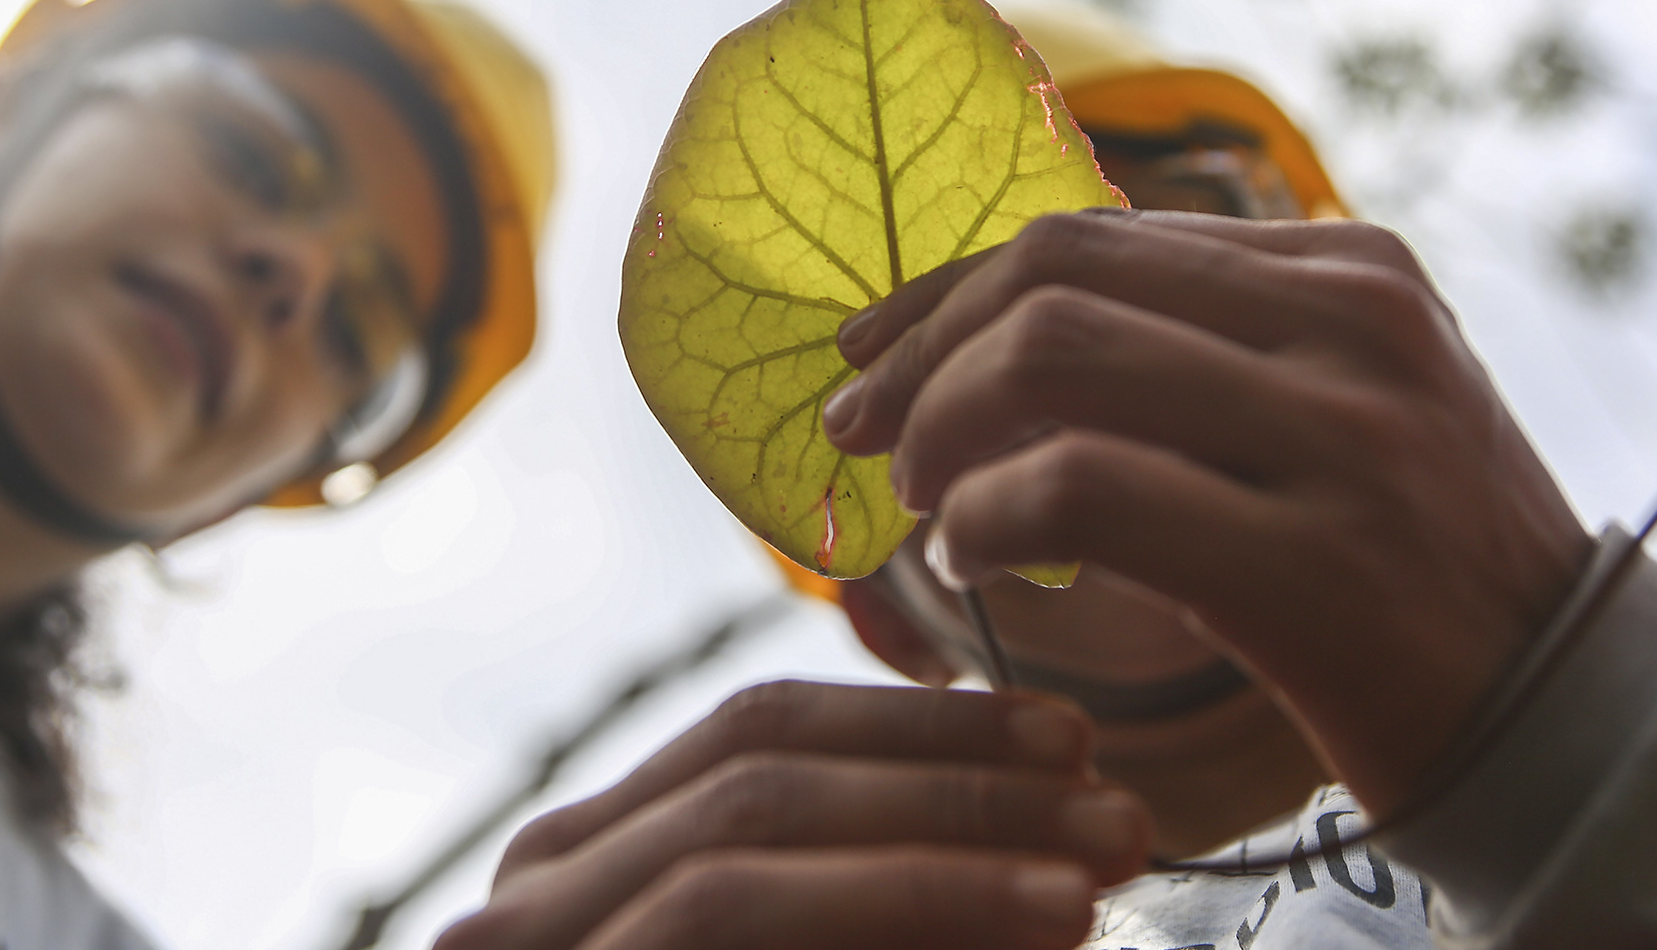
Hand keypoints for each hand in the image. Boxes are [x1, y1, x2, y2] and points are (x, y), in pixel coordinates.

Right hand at [433, 680, 1151, 949]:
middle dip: (953, 783)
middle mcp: (538, 895)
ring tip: (1090, 885)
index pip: (759, 730)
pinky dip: (903, 917)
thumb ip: (897, 922)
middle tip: (1119, 815)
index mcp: (599, 856)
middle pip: (755, 774)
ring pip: (737, 862)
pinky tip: (1038, 937)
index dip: (923, 727)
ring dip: (941, 855)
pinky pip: (729, 933)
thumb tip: (1055, 864)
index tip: (1076, 740)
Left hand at [821, 209, 1593, 815]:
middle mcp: (1351, 324)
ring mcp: (1344, 437)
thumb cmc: (1411, 569)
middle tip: (860, 435)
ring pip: (1053, 359)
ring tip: (921, 503)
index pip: (1091, 234)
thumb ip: (1204, 348)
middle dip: (919, 353)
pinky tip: (970, 564)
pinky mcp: (1316, 566)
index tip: (865, 351)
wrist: (1567, 716)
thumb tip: (996, 330)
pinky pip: (1078, 491)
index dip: (947, 291)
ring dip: (940, 429)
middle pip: (1054, 276)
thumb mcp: (1336, 410)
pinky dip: (983, 520)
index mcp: (1347, 270)